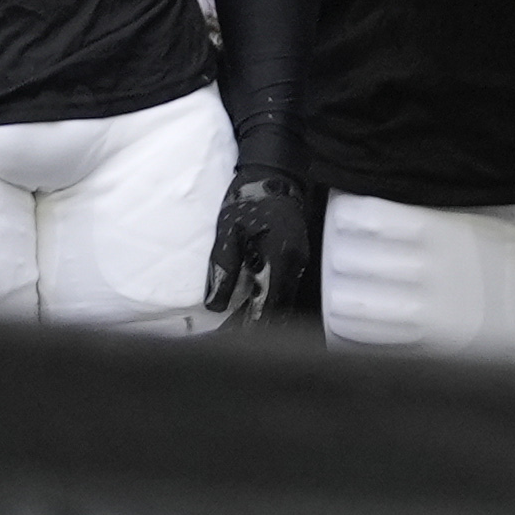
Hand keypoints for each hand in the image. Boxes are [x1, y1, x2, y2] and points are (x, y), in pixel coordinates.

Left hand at [202, 167, 315, 325]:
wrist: (273, 174)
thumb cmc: (248, 199)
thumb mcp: (228, 233)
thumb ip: (223, 269)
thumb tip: (215, 304)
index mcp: (280, 258)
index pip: (269, 305)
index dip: (254, 326)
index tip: (237, 340)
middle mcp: (296, 264)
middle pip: (280, 308)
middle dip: (259, 326)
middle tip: (234, 338)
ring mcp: (300, 261)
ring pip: (284, 300)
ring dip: (265, 315)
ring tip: (240, 328)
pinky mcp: (297, 258)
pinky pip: (285, 287)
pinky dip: (270, 300)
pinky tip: (253, 306)